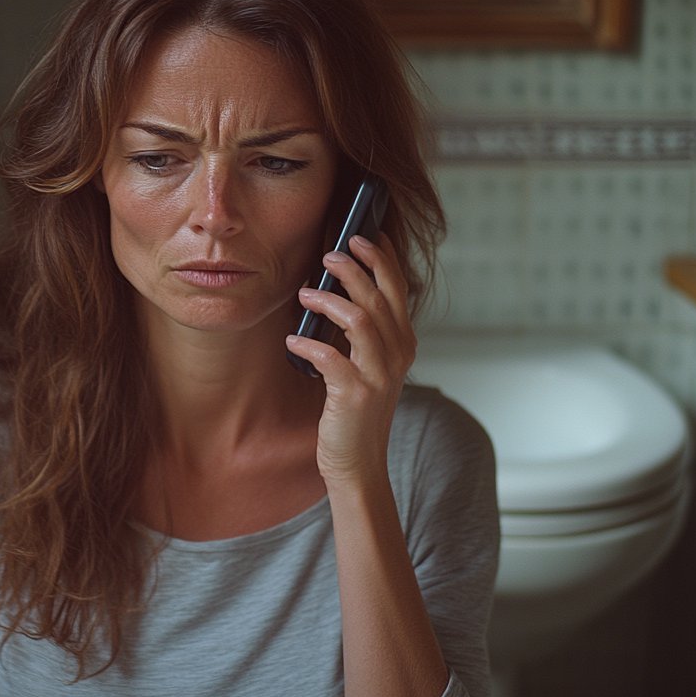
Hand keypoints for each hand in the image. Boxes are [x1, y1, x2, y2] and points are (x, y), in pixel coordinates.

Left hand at [285, 233, 416, 489]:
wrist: (358, 462)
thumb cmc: (355, 409)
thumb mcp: (367, 364)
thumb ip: (361, 331)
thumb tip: (334, 290)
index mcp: (402, 342)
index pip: (398, 288)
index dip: (382, 258)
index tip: (364, 234)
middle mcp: (397, 355)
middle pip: (380, 297)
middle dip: (355, 268)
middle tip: (329, 253)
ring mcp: (378, 375)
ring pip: (360, 319)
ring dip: (329, 300)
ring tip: (305, 292)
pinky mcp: (355, 395)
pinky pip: (331, 358)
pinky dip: (310, 344)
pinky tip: (293, 339)